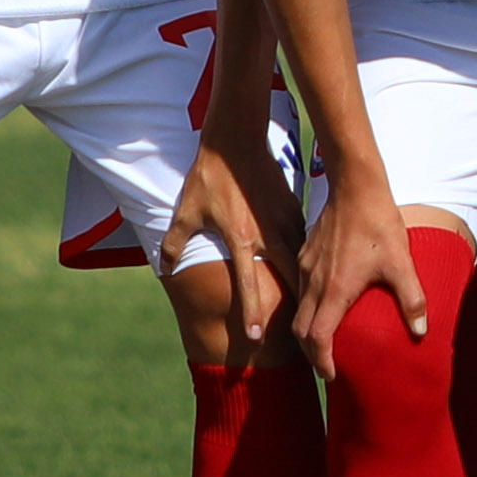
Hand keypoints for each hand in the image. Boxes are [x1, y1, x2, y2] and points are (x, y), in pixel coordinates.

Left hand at [163, 127, 305, 348]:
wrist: (236, 140)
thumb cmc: (209, 176)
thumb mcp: (186, 210)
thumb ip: (175, 242)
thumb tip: (165, 268)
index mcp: (240, 239)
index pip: (248, 285)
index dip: (252, 313)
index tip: (257, 336)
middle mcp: (267, 234)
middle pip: (288, 277)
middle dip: (295, 305)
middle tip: (300, 329)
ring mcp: (284, 220)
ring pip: (301, 258)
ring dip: (305, 281)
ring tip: (311, 304)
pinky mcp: (292, 207)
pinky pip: (303, 238)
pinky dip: (307, 255)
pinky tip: (311, 266)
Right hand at [293, 164, 427, 379]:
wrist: (354, 186)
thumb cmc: (378, 224)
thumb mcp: (400, 262)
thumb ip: (412, 299)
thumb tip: (422, 332)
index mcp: (334, 291)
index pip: (317, 338)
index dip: (322, 361)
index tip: (332, 375)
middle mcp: (314, 283)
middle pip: (301, 330)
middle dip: (311, 353)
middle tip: (327, 366)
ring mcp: (305, 268)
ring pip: (298, 310)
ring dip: (308, 331)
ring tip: (325, 341)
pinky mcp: (305, 254)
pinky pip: (300, 290)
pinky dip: (307, 307)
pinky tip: (324, 305)